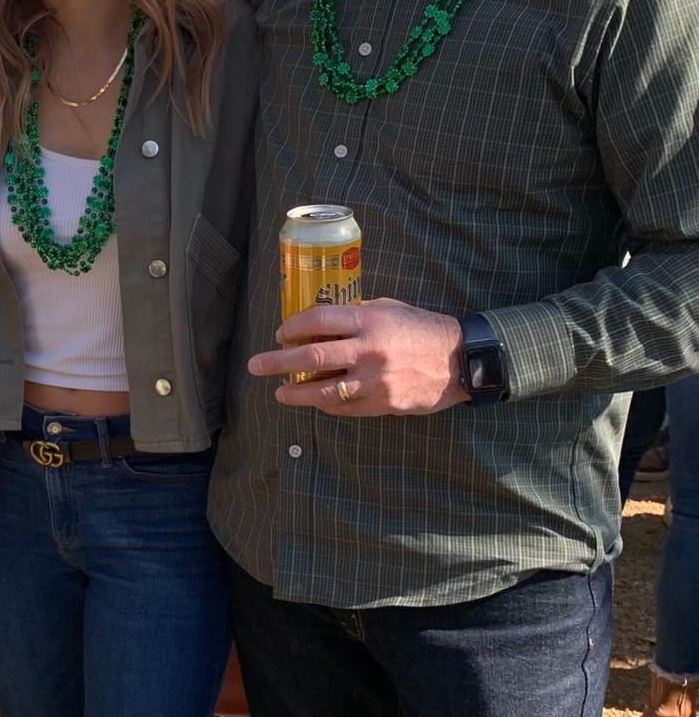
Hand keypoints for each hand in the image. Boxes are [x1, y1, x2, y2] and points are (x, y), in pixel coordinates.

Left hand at [248, 298, 469, 415]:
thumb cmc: (423, 329)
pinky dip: (325, 404)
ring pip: (323, 389)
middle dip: (278, 361)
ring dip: (296, 392)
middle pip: (312, 355)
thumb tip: (321, 320)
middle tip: (256, 365)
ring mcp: (375, 380)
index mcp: (370, 320)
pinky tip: (313, 401)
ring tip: (279, 392)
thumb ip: (357, 314)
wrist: (461, 360)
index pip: (319, 319)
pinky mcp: (382, 403)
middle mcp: (369, 349)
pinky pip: (344, 407)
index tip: (280, 333)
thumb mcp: (390, 309)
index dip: (293, 326)